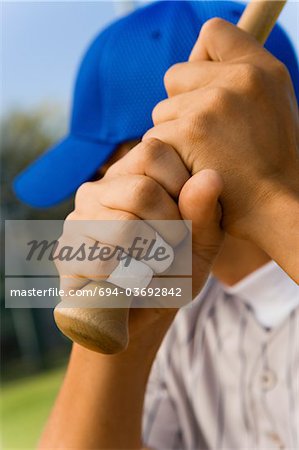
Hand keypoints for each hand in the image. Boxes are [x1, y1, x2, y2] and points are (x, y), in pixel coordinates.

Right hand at [56, 139, 223, 347]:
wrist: (144, 312)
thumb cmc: (175, 268)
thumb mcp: (202, 241)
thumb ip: (206, 212)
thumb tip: (210, 176)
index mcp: (130, 175)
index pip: (154, 150)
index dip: (181, 186)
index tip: (186, 216)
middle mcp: (99, 189)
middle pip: (142, 191)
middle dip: (170, 228)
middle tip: (171, 249)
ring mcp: (78, 219)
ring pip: (125, 227)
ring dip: (151, 258)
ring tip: (151, 266)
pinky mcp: (67, 253)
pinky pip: (105, 262)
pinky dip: (129, 279)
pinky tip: (128, 280)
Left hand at [144, 19, 298, 240]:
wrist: (272, 209)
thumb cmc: (268, 164)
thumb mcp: (270, 108)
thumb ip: (239, 79)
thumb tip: (199, 55)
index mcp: (262, 70)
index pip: (213, 33)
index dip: (201, 58)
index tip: (203, 85)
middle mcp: (239, 79)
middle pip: (175, 75)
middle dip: (181, 106)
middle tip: (207, 138)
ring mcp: (213, 105)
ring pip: (161, 112)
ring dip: (173, 135)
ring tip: (204, 159)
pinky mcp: (189, 133)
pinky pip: (155, 139)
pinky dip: (167, 159)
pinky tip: (191, 172)